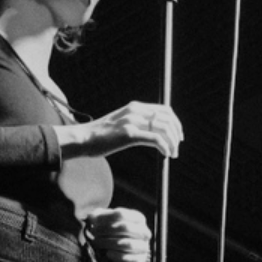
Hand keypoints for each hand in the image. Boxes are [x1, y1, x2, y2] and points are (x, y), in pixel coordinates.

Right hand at [59, 101, 183, 158]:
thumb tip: (154, 132)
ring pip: (164, 129)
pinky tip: (166, 155)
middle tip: (177, 148)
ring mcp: (132, 121)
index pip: (165, 110)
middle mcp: (135, 111)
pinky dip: (165, 147)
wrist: (82, 138)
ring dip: (172, 143)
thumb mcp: (121, 123)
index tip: (178, 136)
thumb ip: (136, 123)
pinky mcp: (129, 134)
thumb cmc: (101, 135)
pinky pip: (156, 139)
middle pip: (168, 119)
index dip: (176, 123)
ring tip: (172, 154)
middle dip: (176, 134)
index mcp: (135, 107)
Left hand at [86, 206, 152, 261]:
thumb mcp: (108, 221)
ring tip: (98, 242)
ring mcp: (144, 246)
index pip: (121, 214)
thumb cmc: (115, 232)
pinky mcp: (140, 259)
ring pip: (128, 243)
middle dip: (106, 230)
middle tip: (94, 233)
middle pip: (125, 227)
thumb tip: (91, 217)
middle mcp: (144, 231)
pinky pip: (129, 258)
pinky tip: (108, 253)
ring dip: (109, 243)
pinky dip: (116, 256)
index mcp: (138, 218)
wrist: (127, 252)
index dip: (105, 217)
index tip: (93, 222)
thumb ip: (99, 216)